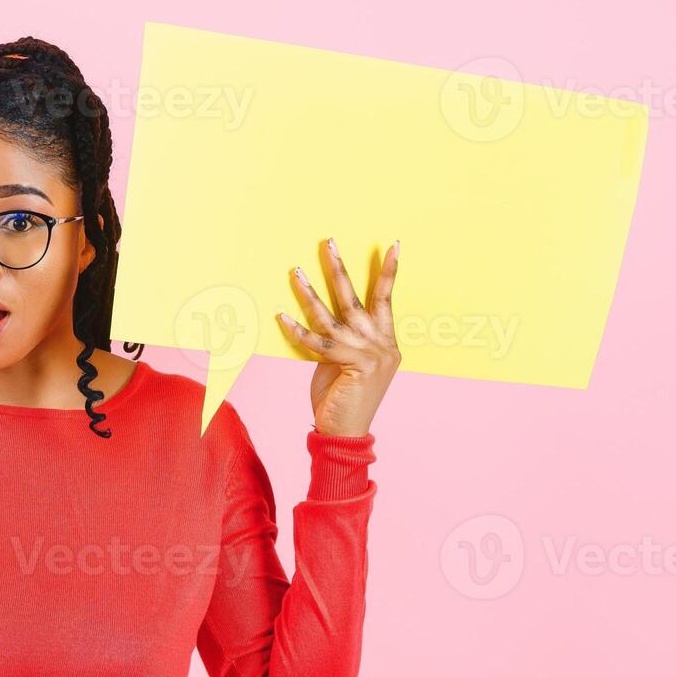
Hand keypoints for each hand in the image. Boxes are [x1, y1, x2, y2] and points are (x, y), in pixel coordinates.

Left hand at [275, 238, 400, 436]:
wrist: (346, 433)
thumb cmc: (345, 398)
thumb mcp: (349, 364)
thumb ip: (344, 341)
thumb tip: (325, 316)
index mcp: (387, 343)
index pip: (386, 299)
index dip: (389, 273)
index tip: (393, 246)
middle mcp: (381, 346)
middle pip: (356, 299)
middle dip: (340, 270)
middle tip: (329, 243)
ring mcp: (369, 356)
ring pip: (333, 317)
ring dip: (311, 293)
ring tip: (297, 271)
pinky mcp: (352, 366)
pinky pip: (318, 343)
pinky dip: (297, 330)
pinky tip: (281, 315)